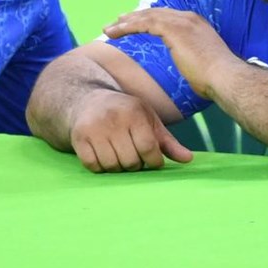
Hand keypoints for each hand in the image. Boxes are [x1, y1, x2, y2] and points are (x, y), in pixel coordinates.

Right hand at [69, 90, 192, 172]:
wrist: (88, 101)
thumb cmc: (125, 113)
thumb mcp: (148, 120)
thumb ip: (167, 141)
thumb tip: (188, 160)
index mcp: (135, 112)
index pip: (149, 148)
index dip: (153, 160)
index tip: (151, 159)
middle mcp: (114, 119)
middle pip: (130, 161)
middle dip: (135, 165)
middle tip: (133, 156)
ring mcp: (94, 128)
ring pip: (112, 166)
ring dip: (117, 167)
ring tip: (119, 156)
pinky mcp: (79, 137)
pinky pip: (93, 166)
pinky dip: (100, 167)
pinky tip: (103, 156)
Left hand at [103, 8, 236, 98]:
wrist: (225, 77)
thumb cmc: (216, 78)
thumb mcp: (201, 63)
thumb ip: (190, 58)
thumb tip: (186, 65)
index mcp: (196, 24)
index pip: (166, 16)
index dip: (147, 19)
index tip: (133, 23)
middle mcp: (189, 18)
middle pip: (154, 13)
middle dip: (133, 17)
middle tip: (116, 22)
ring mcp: (182, 22)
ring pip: (146, 16)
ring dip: (125, 22)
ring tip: (108, 29)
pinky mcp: (174, 29)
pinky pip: (144, 23)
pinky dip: (128, 27)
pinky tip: (115, 32)